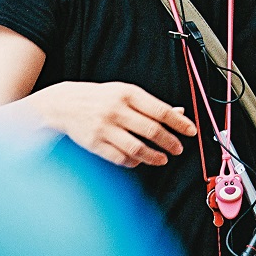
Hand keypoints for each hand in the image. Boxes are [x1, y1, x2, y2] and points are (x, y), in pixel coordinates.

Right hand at [35, 81, 195, 168]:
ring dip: (154, 156)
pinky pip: (119, 157)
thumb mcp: (126, 93)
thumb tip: (180, 113)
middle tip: (178, 149)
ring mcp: (104, 127)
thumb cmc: (101, 98)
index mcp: (128, 94)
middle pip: (151, 130)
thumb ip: (152, 105)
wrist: (64, 104)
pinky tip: (140, 161)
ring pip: (137, 147)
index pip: (160, 111)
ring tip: (163, 159)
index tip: (191, 132)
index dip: (179, 123)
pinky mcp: (94, 143)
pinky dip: (133, 161)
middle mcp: (117, 110)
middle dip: (170, 142)